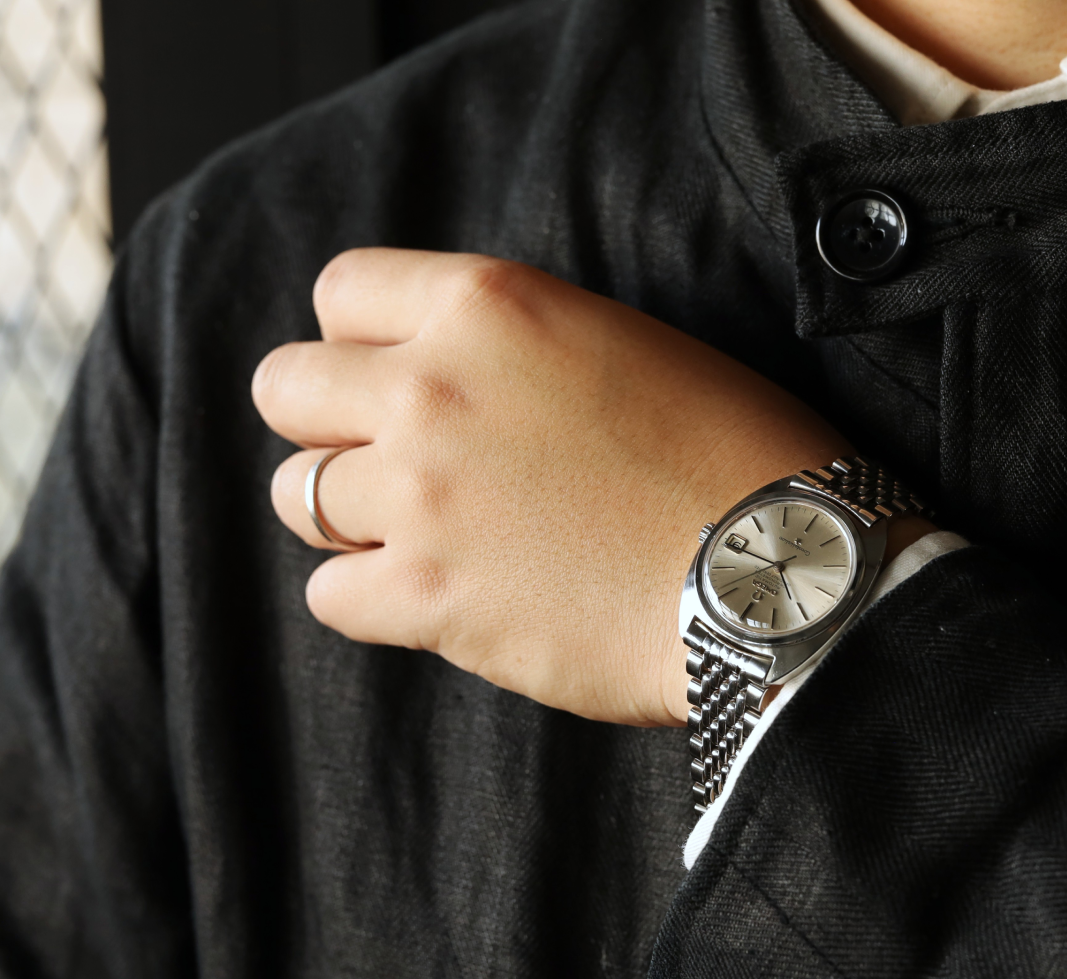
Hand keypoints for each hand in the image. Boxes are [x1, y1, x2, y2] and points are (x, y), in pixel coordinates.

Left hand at [256, 248, 850, 726]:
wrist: (782, 577)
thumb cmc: (733, 457)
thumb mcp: (624, 342)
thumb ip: (515, 344)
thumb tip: (450, 372)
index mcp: (490, 306)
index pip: (341, 291)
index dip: (360, 338)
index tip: (393, 375)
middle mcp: (434, 388)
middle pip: (285, 387)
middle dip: (325, 421)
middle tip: (390, 459)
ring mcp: (422, 496)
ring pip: (297, 494)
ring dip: (347, 515)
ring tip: (423, 535)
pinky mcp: (429, 598)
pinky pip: (330, 595)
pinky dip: (371, 600)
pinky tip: (437, 598)